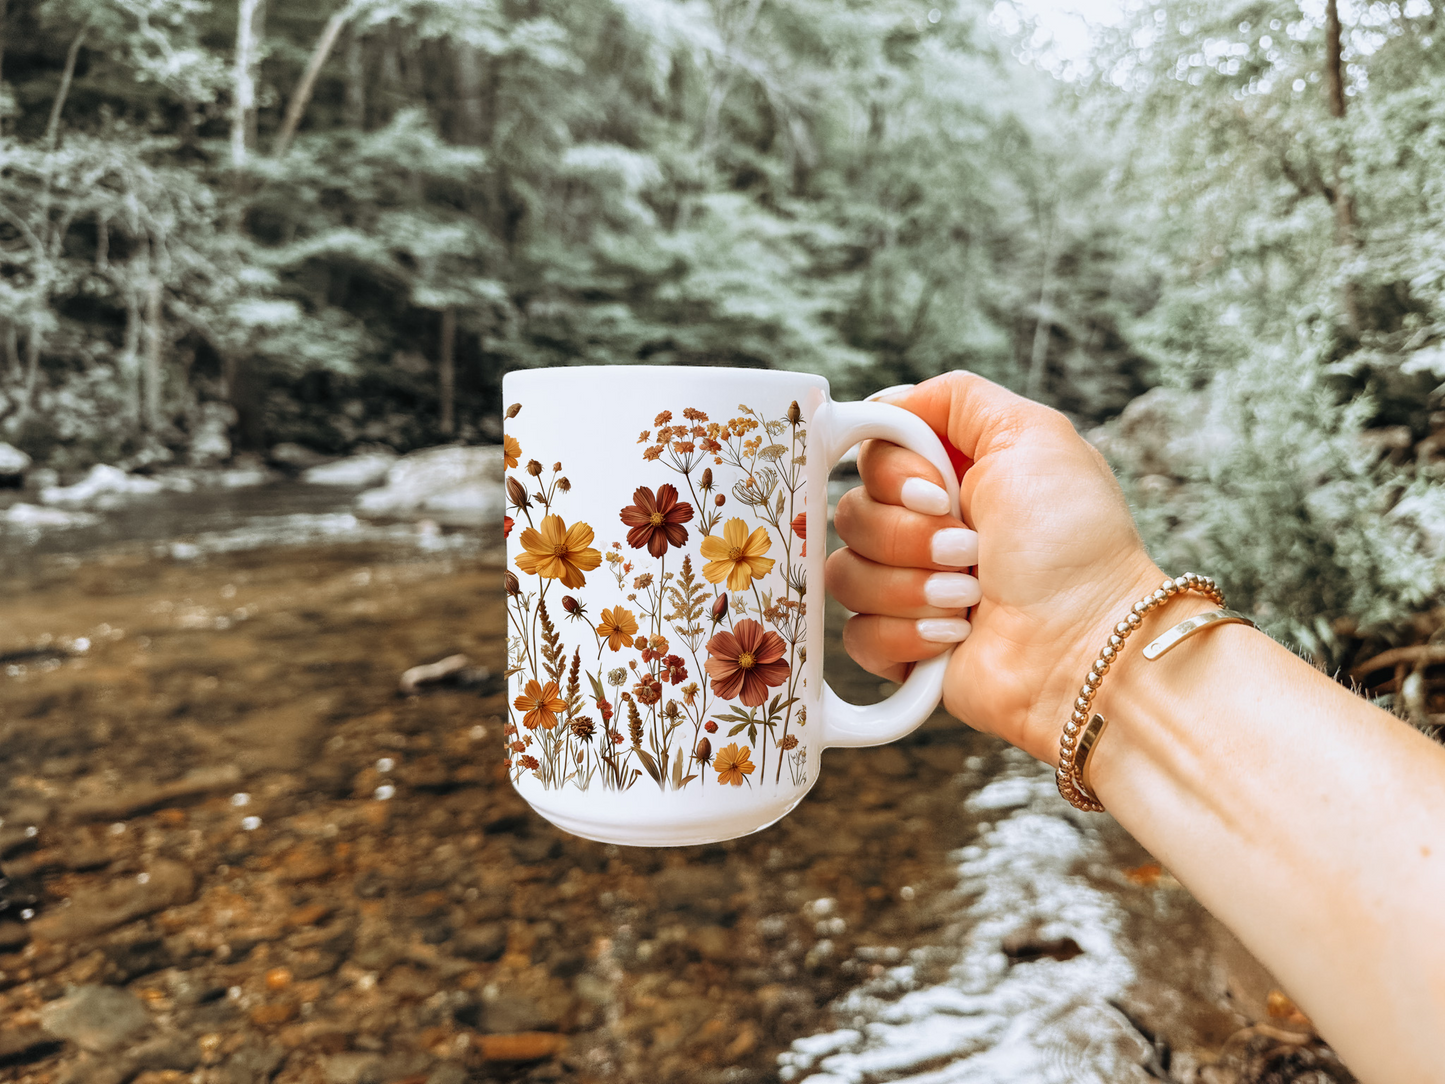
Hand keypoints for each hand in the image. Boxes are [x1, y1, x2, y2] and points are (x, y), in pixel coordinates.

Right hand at [826, 371, 1180, 762]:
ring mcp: (910, 589)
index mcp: (949, 475)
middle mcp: (925, 528)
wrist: (1089, 645)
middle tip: (970, 550)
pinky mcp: (902, 647)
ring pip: (845, 576)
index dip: (892, 473)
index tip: (938, 491)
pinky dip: (906, 634)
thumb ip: (957, 398)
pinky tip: (954, 636)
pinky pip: (856, 636)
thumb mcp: (1033, 435)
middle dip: (910, 535)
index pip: (870, 454)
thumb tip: (888, 402)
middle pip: (850, 513)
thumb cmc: (1075, 544)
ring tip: (971, 597)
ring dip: (912, 586)